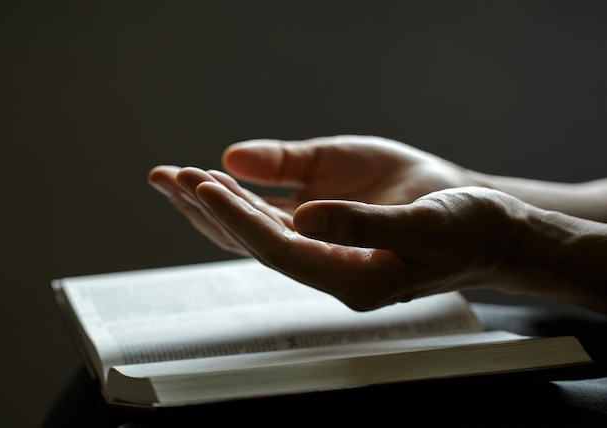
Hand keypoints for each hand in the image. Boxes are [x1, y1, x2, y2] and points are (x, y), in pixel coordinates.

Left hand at [149, 135, 478, 255]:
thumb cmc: (467, 227)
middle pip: (257, 244)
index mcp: (355, 278)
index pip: (281, 250)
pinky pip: (275, 219)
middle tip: (171, 177)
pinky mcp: (329, 230)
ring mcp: (327, 250)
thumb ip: (364, 223)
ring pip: (259, 233)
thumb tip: (303, 217)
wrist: (488, 229)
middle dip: (212, 210)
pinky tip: (217, 183)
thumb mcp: (425, 221)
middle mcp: (332, 269)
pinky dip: (244, 200)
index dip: (239, 219)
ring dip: (217, 205)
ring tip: (176, 178)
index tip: (203, 186)